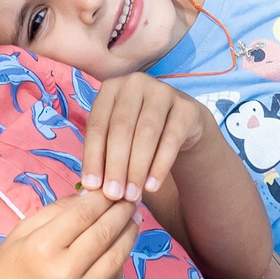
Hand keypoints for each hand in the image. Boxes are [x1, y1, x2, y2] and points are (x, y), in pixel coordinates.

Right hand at [0, 192, 141, 278]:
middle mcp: (63, 274)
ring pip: (116, 259)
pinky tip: (119, 251)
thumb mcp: (21, 233)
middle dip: (122, 212)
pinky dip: (119, 265)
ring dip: (129, 235)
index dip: (103, 198)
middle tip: (131, 200)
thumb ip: (54, 211)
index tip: (112, 189)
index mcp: (41, 248)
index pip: (83, 215)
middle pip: (104, 234)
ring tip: (133, 221)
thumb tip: (88, 195)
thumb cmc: (8, 271)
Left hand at [80, 73, 211, 200]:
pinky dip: (160, 166)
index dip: (92, 157)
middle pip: (121, 129)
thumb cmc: (138, 132)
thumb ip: (104, 155)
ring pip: (146, 134)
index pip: (96, 125)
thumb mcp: (117, 137)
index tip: (92, 186)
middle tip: (114, 195)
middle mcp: (135, 83)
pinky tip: (152, 186)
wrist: (180, 124)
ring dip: (137, 169)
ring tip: (132, 195)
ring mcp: (163, 91)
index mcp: (111, 88)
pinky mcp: (186, 107)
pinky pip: (171, 139)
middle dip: (115, 166)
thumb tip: (92, 186)